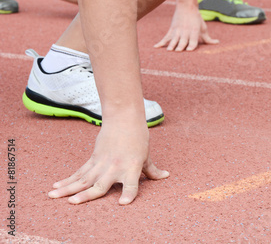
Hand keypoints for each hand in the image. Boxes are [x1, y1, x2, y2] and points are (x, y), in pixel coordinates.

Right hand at [48, 121, 168, 204]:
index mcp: (132, 168)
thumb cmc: (138, 138)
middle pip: (99, 185)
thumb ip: (152, 170)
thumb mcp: (146, 155)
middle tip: (73, 202)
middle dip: (86, 195)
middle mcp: (115, 167)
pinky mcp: (93, 158)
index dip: (129, 193)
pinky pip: (80, 172)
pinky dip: (68, 179)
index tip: (123, 203)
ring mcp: (102, 163)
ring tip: (53, 196)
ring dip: (68, 188)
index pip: (132, 184)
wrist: (124, 118)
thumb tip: (166, 176)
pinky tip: (56, 186)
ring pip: (83, 179)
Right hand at [154, 3, 218, 51]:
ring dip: (171, 45)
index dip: (191, 45)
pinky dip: (161, 42)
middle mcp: (186, 31)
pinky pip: (166, 37)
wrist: (187, 6)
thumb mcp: (203, 28)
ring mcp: (178, 30)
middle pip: (183, 40)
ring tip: (169, 50)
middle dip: (180, 46)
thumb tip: (217, 42)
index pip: (193, 40)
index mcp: (194, 31)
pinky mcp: (172, 29)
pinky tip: (156, 47)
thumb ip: (208, 38)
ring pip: (174, 39)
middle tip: (178, 51)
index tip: (189, 50)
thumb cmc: (197, 19)